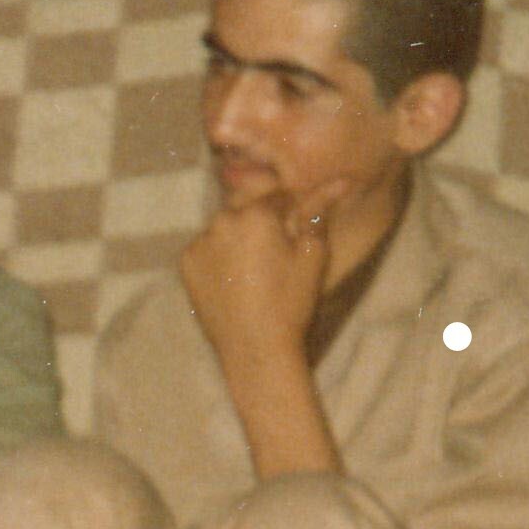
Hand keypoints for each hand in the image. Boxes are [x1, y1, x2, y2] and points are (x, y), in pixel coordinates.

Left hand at [179, 178, 351, 373]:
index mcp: (256, 214)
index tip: (296, 230)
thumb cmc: (292, 301)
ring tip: (254, 267)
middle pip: (246, 205)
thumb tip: (341, 180)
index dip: (291, 210)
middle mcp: (222, 220)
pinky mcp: (186, 263)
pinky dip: (219, 254)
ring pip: (224, 225)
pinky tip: (234, 278)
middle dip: (262, 218)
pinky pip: (207, 247)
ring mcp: (200, 242)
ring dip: (238, 234)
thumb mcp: (313, 254)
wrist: (255, 348)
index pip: (278, 194)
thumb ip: (319, 211)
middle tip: (275, 250)